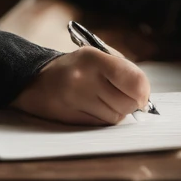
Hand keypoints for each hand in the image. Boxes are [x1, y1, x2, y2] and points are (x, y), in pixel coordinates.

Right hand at [10, 47, 150, 125]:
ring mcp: (75, 99)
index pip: (135, 81)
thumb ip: (123, 70)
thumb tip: (145, 96)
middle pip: (128, 104)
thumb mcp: (97, 55)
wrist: (35, 80)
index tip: (141, 93)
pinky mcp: (70, 118)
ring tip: (101, 99)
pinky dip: (103, 119)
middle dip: (130, 103)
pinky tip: (92, 107)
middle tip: (118, 94)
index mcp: (93, 57)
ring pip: (116, 117)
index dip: (143, 91)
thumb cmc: (75, 67)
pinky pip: (102, 125)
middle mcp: (83, 78)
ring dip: (116, 112)